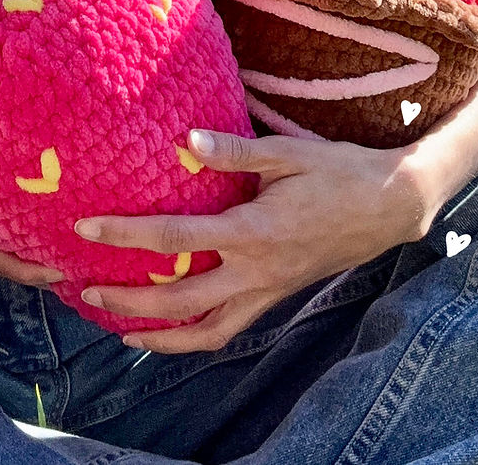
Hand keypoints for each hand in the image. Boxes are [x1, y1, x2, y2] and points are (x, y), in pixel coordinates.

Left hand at [75, 130, 431, 352]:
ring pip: (208, 331)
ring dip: (162, 336)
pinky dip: (198, 336)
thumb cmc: (338, 172)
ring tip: (122, 332)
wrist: (391, 206)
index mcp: (252, 231)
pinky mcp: (278, 294)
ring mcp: (268, 289)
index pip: (174, 237)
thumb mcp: (286, 153)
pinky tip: (175, 329)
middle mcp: (256, 270)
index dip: (125, 234)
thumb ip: (234, 152)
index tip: (87, 229)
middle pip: (180, 300)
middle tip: (87, 293)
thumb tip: (185, 141)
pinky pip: (232, 328)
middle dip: (130, 302)